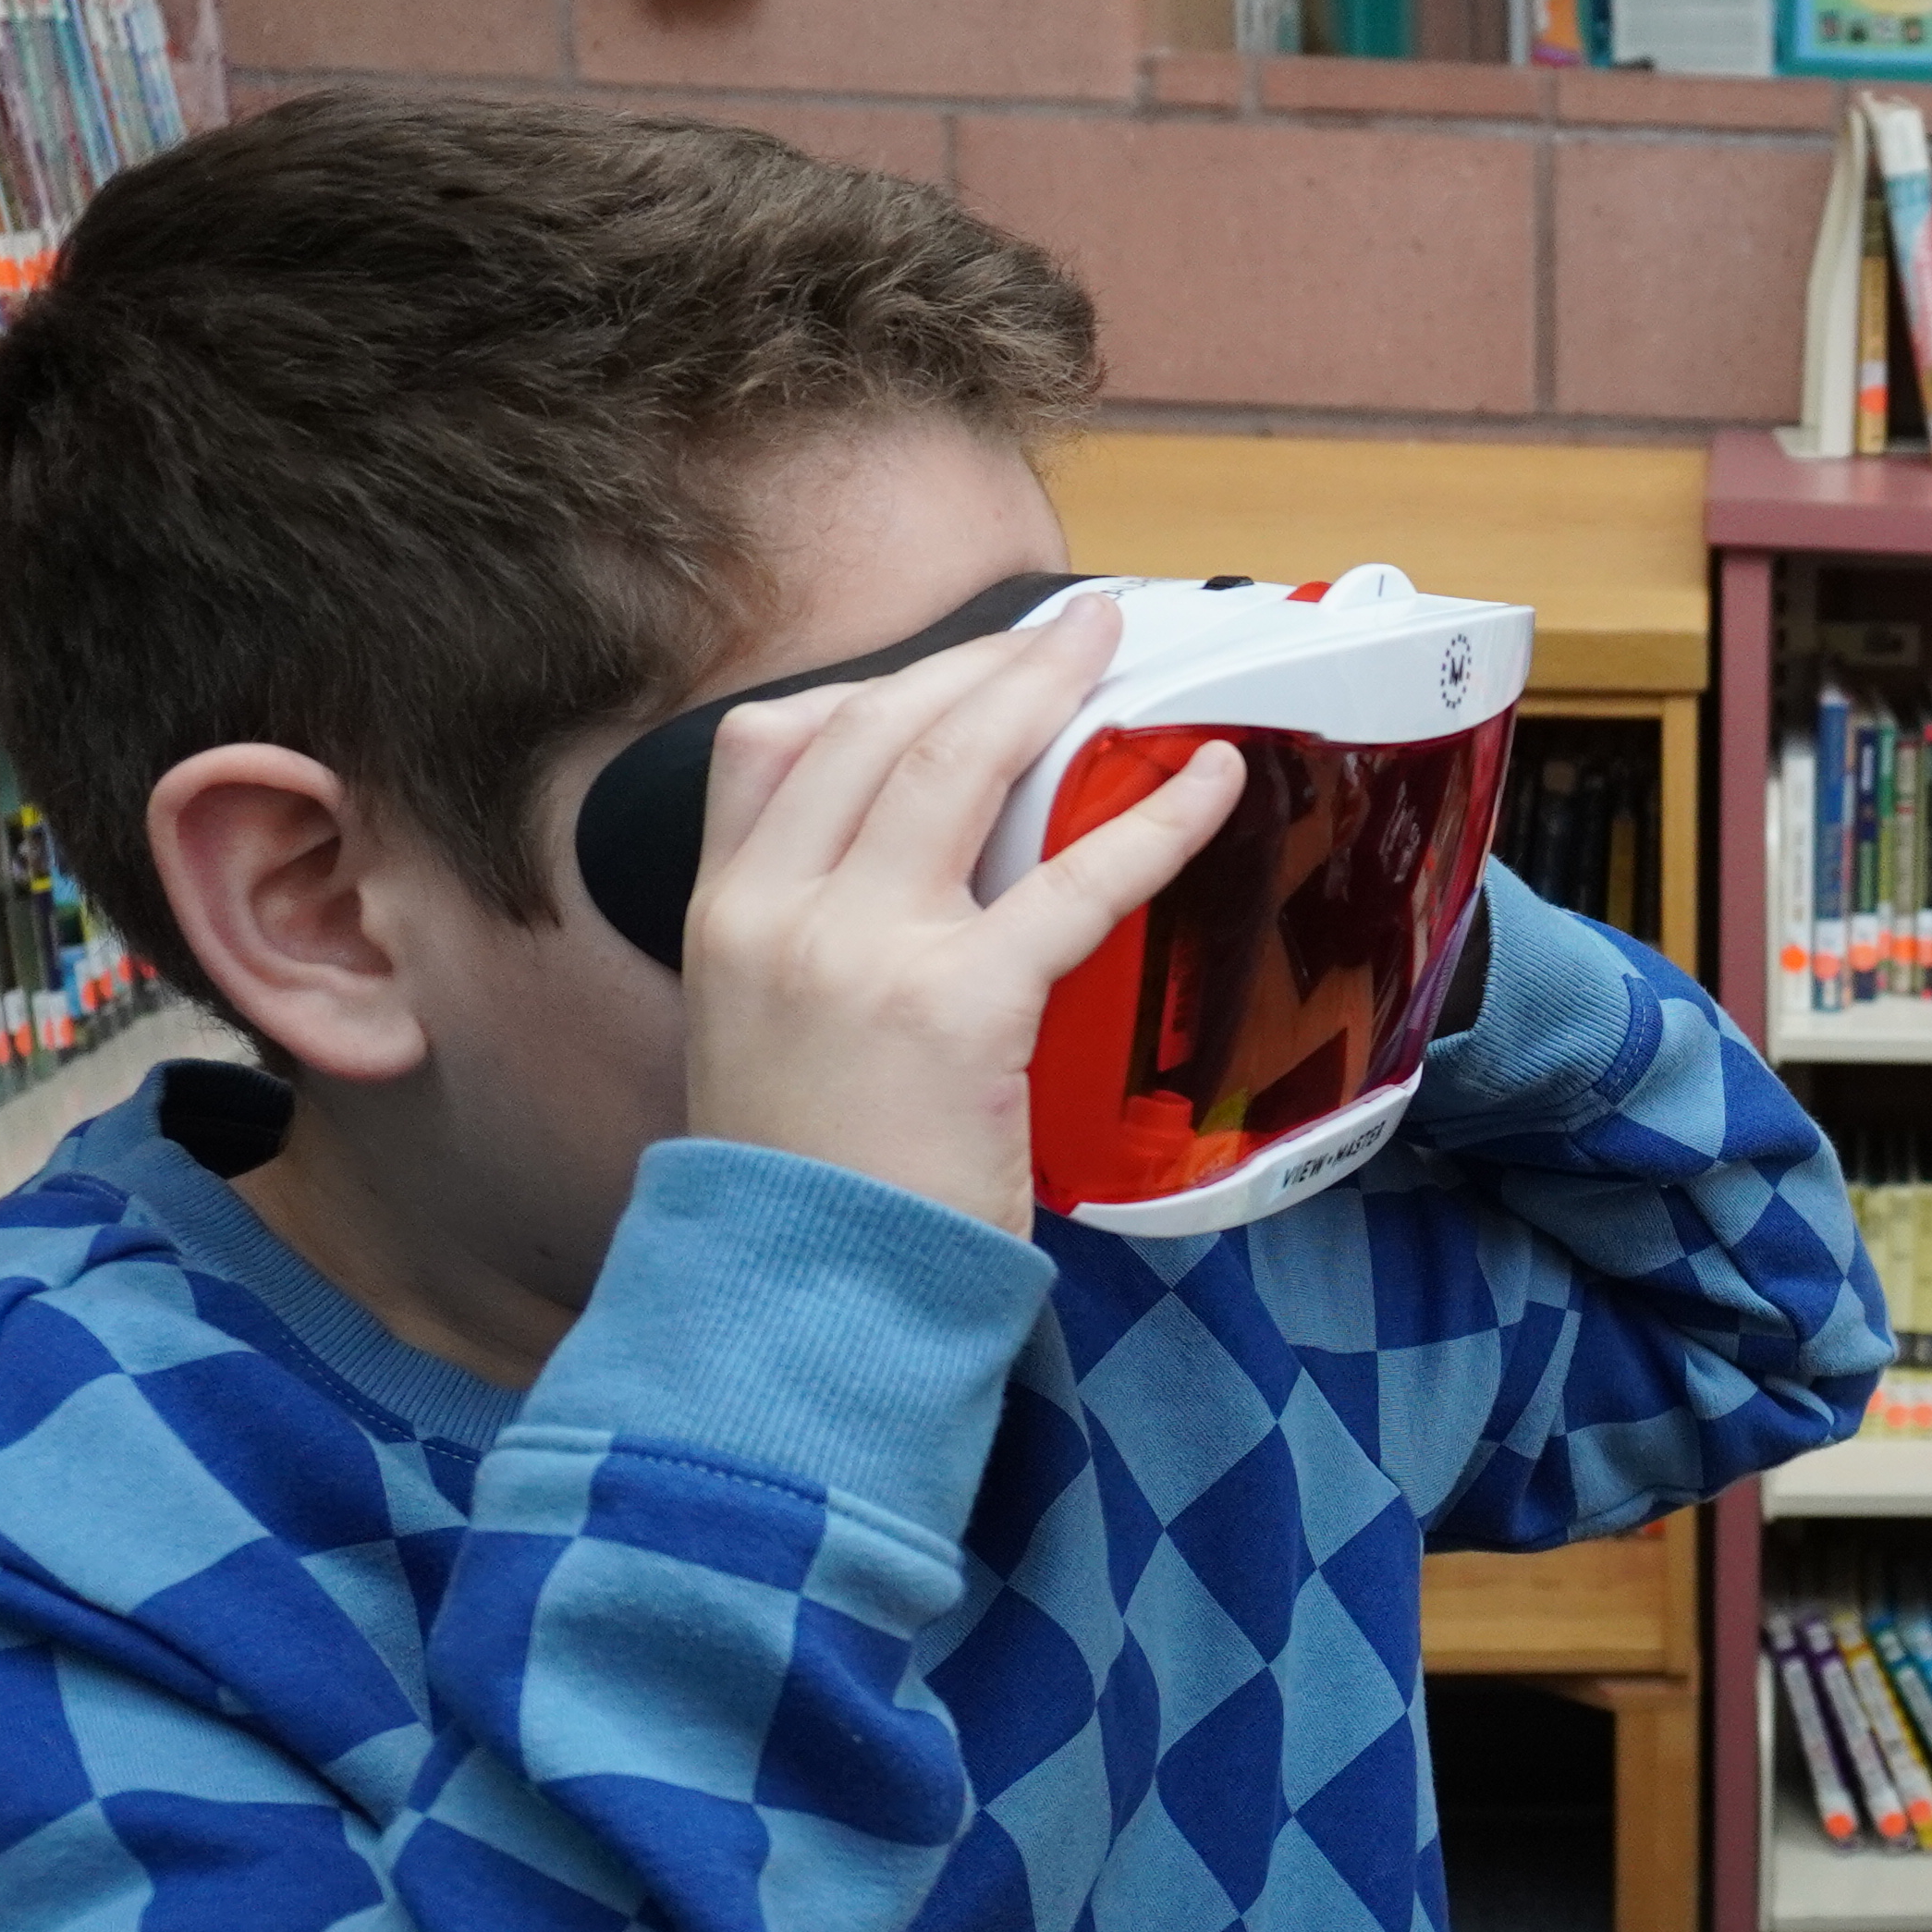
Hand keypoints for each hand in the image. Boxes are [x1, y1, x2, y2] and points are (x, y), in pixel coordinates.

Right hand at [675, 599, 1244, 1233]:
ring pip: (958, 761)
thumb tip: (912, 885)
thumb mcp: (757, 1038)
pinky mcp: (961, 1006)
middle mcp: (778, 910)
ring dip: (1047, 687)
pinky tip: (1209, 784)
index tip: (952, 669)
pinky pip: (1073, 881)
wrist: (804, 1301)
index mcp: (722, 916)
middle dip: (982, 660)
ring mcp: (864, 949)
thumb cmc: (807, 1189)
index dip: (876, 686)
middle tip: (1068, 629)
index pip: (771, 743)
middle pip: (880, 724)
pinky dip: (1153, 821)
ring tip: (1113, 650)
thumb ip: (809, 946)